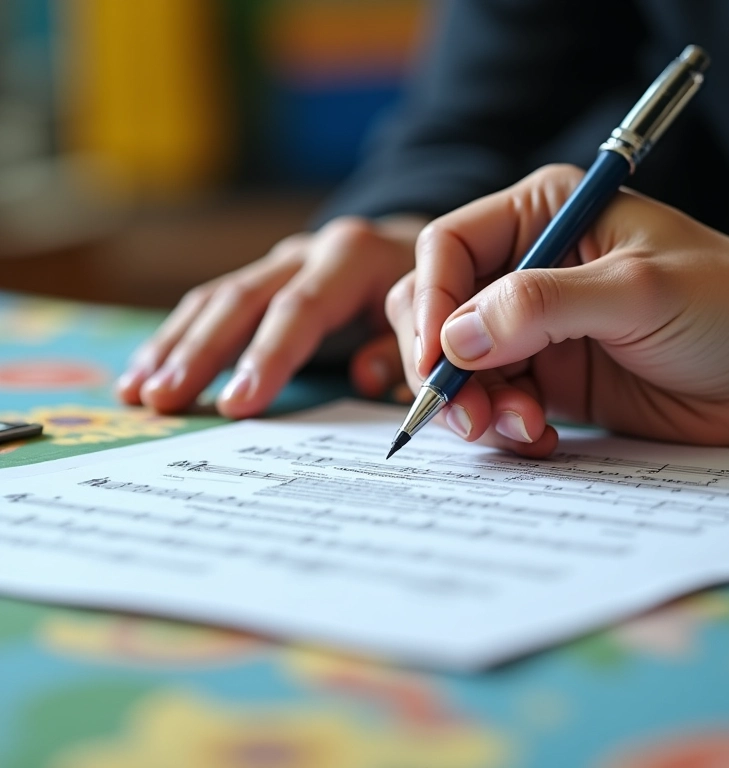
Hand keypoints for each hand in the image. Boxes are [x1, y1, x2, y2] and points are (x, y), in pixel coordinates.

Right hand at [117, 215, 425, 415]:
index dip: (267, 358)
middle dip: (199, 353)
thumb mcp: (429, 311)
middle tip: (162, 402)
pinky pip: (213, 304)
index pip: (300, 309)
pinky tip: (148, 369)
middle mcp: (306, 252)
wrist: (413, 246)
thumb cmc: (424, 289)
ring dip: (175, 346)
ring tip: (137, 392)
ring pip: (216, 299)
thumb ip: (402, 344)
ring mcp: (279, 262)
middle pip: (241, 300)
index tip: (236, 407)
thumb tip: (364, 379)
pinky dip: (180, 337)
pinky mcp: (263, 278)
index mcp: (351, 257)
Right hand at [386, 164, 728, 454]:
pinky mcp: (543, 375)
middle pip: (438, 310)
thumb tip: (455, 338)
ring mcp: (530, 327)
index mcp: (542, 216)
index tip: (435, 359)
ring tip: (519, 427)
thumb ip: (540, 306)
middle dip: (443, 365)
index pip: (449, 250)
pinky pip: (491, 401)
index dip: (431, 303)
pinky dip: (502, 425)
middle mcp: (526, 268)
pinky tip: (537, 436)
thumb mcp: (638, 292)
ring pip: (459, 364)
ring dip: (473, 404)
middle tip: (465, 411)